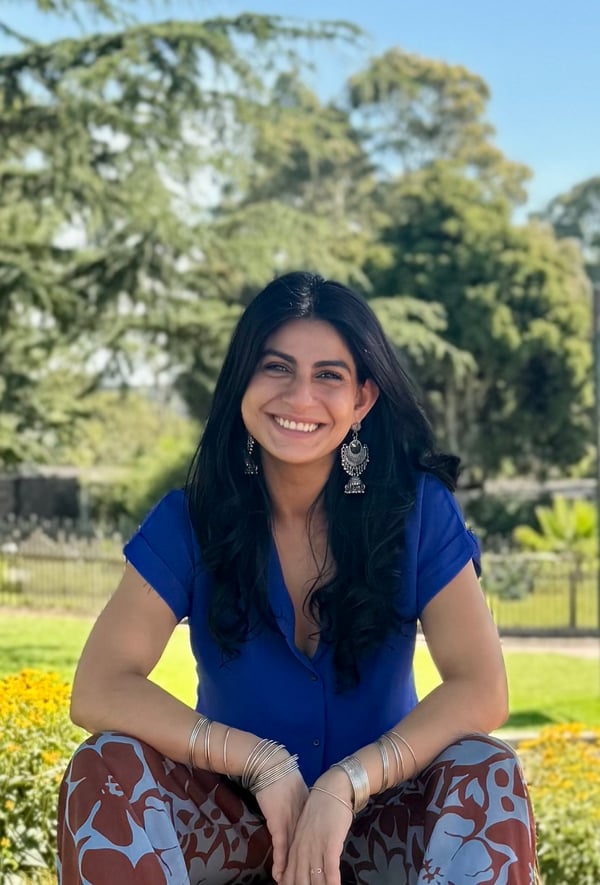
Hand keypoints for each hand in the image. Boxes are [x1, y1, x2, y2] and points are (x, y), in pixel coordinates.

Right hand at [256, 768, 308, 882]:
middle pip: (306, 853)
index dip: (317, 862)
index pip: (315, 845)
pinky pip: (281, 848)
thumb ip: (303, 810)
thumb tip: (307, 820)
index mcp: (308, 818)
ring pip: (294, 855)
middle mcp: (302, 824)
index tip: (322, 876)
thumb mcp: (299, 796)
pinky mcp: (278, 823)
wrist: (274, 766)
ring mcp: (291, 824)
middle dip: (309, 872)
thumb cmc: (284, 778)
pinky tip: (281, 875)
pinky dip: (281, 863)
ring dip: (294, 874)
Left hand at [279, 769, 353, 884]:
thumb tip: (306, 860)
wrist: (332, 788)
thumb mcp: (307, 826)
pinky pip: (330, 869)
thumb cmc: (321, 806)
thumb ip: (304, 843)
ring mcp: (316, 846)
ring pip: (315, 878)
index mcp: (296, 844)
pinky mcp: (330, 843)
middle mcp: (303, 849)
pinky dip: (332, 882)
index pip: (289, 873)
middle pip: (300, 880)